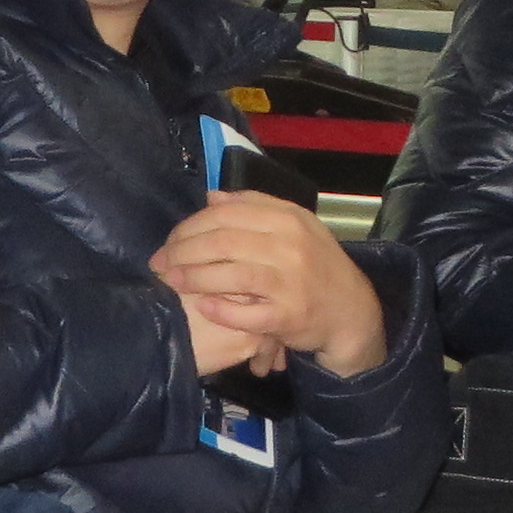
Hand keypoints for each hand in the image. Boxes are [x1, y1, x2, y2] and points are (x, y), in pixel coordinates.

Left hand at [151, 190, 385, 372]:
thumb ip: (254, 207)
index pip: (227, 214)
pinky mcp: (288, 316)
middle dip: (182, 252)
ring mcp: (290, 282)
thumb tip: (211, 197)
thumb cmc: (317, 265)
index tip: (171, 240)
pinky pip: (245, 313)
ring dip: (193, 278)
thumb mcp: (295, 226)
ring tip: (171, 282)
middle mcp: (290, 246)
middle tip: (160, 263)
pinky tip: (202, 306)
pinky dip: (220, 309)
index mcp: (288, 219)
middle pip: (222, 242)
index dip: (191, 226)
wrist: (351, 310)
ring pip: (230, 275)